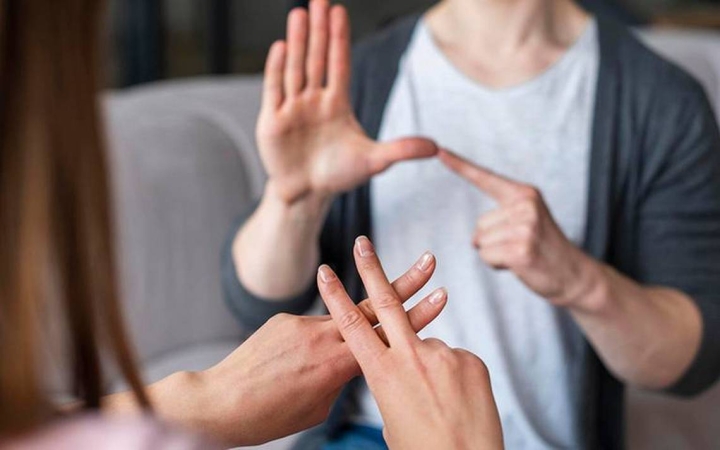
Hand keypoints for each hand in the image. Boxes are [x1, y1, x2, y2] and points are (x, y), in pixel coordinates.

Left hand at [189, 250, 447, 445]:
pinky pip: (310, 325)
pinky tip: (293, 359)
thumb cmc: (270, 415)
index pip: (387, 335)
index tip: (440, 296)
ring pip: (341, 315)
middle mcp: (323, 337)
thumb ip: (340, 376)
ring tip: (346, 330)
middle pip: (374, 306)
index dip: (417, 315)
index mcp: (337, 364)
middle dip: (405, 282)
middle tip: (429, 260)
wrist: (221, 402)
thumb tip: (349, 360)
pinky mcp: (284, 319)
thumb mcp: (319, 406)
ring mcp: (302, 324)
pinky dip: (313, 339)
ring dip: (353, 315)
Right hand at [257, 0, 437, 204]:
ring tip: (299, 13)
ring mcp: (292, 108)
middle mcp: (314, 100)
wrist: (307, 194)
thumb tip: (436, 146)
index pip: (339, 64)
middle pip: (317, 58)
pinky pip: (274, 90)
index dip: (339, 38)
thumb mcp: (373, 161)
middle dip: (319, 29)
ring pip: (296, 68)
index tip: (339, 11)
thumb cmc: (338, 174)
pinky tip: (281, 46)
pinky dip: (277, 69)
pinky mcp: (272, 121)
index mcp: (337, 103)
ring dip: (298, 41)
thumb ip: (401, 150)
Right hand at [318, 236, 503, 449]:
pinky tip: (458, 402)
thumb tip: (400, 370)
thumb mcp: (392, 420)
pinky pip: (454, 360)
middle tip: (363, 243)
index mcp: (382, 374)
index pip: (351, 325)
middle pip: (385, 302)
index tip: (325, 272)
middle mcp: (410, 357)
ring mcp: (443, 355)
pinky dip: (452, 377)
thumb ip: (391, 385)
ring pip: (427, 345)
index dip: (335, 297)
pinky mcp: (470, 359)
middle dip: (371, 268)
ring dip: (428, 368)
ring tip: (438, 403)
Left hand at [439, 149, 591, 306]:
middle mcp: (525, 205)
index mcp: (525, 193)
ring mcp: (525, 226)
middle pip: (479, 224)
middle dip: (493, 241)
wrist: (574, 274)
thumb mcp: (527, 221)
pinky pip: (486, 256)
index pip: (485, 178)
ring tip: (522, 254)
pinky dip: (497, 265)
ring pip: (480, 242)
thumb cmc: (544, 249)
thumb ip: (501, 216)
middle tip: (521, 246)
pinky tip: (520, 265)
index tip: (439, 151)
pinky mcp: (520, 248)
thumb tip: (474, 238)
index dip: (460, 165)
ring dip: (495, 254)